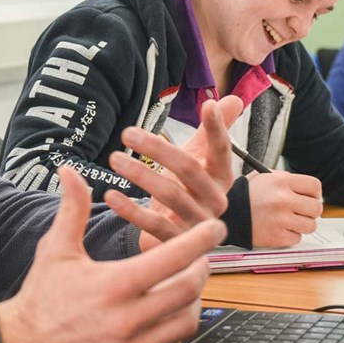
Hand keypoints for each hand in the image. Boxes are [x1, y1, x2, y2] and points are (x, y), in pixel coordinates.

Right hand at [0, 166, 223, 342]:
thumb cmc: (41, 297)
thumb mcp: (56, 249)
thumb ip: (71, 209)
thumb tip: (70, 172)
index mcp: (113, 285)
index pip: (173, 258)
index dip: (201, 239)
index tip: (214, 228)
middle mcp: (126, 320)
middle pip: (189, 291)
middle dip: (201, 270)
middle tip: (199, 260)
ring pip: (186, 324)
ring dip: (192, 303)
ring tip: (183, 288)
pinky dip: (175, 333)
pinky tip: (164, 319)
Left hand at [102, 96, 243, 252]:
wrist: (181, 238)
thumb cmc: (189, 191)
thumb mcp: (201, 161)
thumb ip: (212, 132)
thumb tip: (233, 99)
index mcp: (222, 178)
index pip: (222, 150)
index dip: (217, 129)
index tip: (207, 105)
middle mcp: (216, 201)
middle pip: (189, 169)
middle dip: (158, 149)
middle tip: (128, 132)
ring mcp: (198, 224)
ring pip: (170, 195)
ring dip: (140, 174)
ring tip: (115, 158)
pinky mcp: (177, 243)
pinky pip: (153, 225)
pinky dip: (130, 210)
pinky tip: (110, 194)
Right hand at [246, 171, 323, 247]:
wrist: (227, 214)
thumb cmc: (246, 195)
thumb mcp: (264, 177)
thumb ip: (286, 180)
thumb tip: (308, 190)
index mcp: (281, 181)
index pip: (315, 186)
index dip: (314, 193)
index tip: (308, 197)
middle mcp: (283, 199)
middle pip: (316, 208)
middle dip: (309, 210)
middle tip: (299, 211)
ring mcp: (281, 220)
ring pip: (310, 225)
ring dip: (301, 224)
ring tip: (288, 221)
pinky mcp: (277, 237)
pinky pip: (297, 238)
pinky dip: (290, 235)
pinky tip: (278, 229)